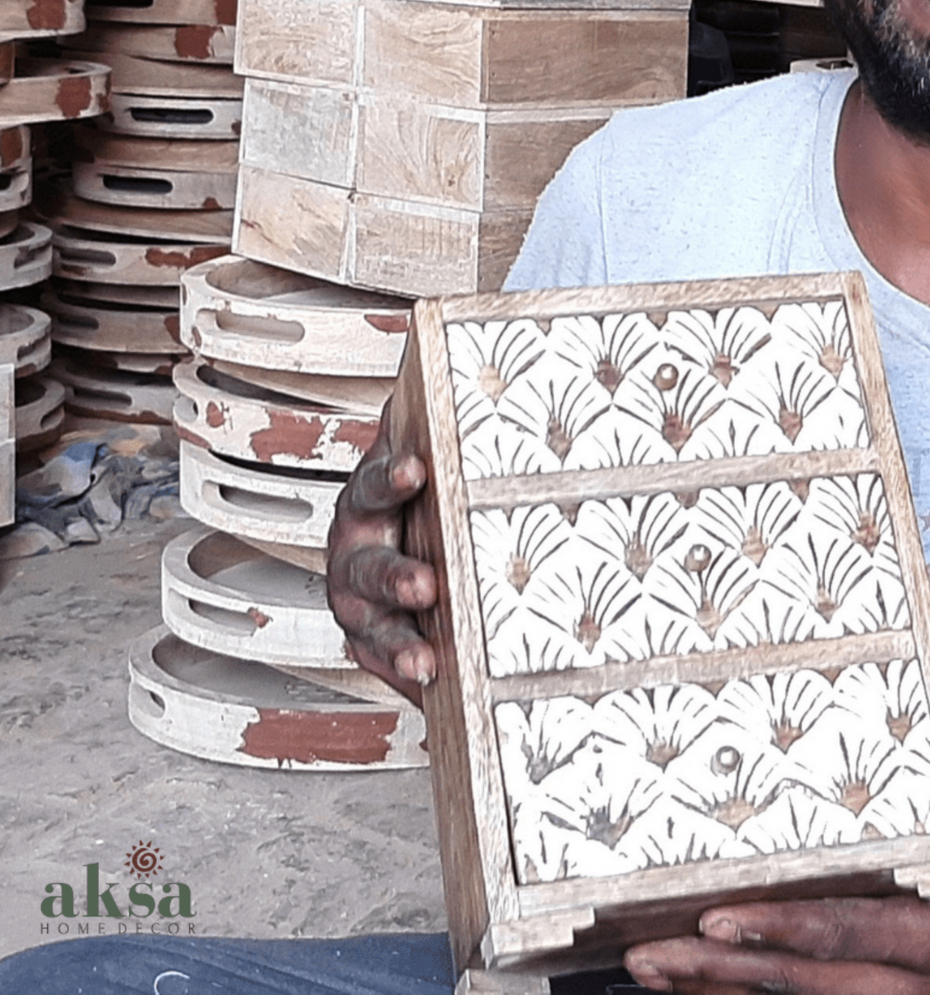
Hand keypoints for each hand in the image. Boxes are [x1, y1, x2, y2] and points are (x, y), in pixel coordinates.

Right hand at [326, 397, 437, 705]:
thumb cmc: (423, 496)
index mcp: (369, 499)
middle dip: (396, 576)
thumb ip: (443, 418)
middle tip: (425, 584)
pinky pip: (385, 665)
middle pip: (369, 565)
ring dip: (400, 642)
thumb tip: (472, 347)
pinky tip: (432, 683)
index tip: (414, 469)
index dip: (392, 475)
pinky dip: (406, 676)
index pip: (375, 482)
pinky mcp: (374, 643)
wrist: (402, 545)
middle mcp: (357, 550)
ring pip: (373, 626)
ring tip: (426, 657)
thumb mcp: (431, 456)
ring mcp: (360, 603)